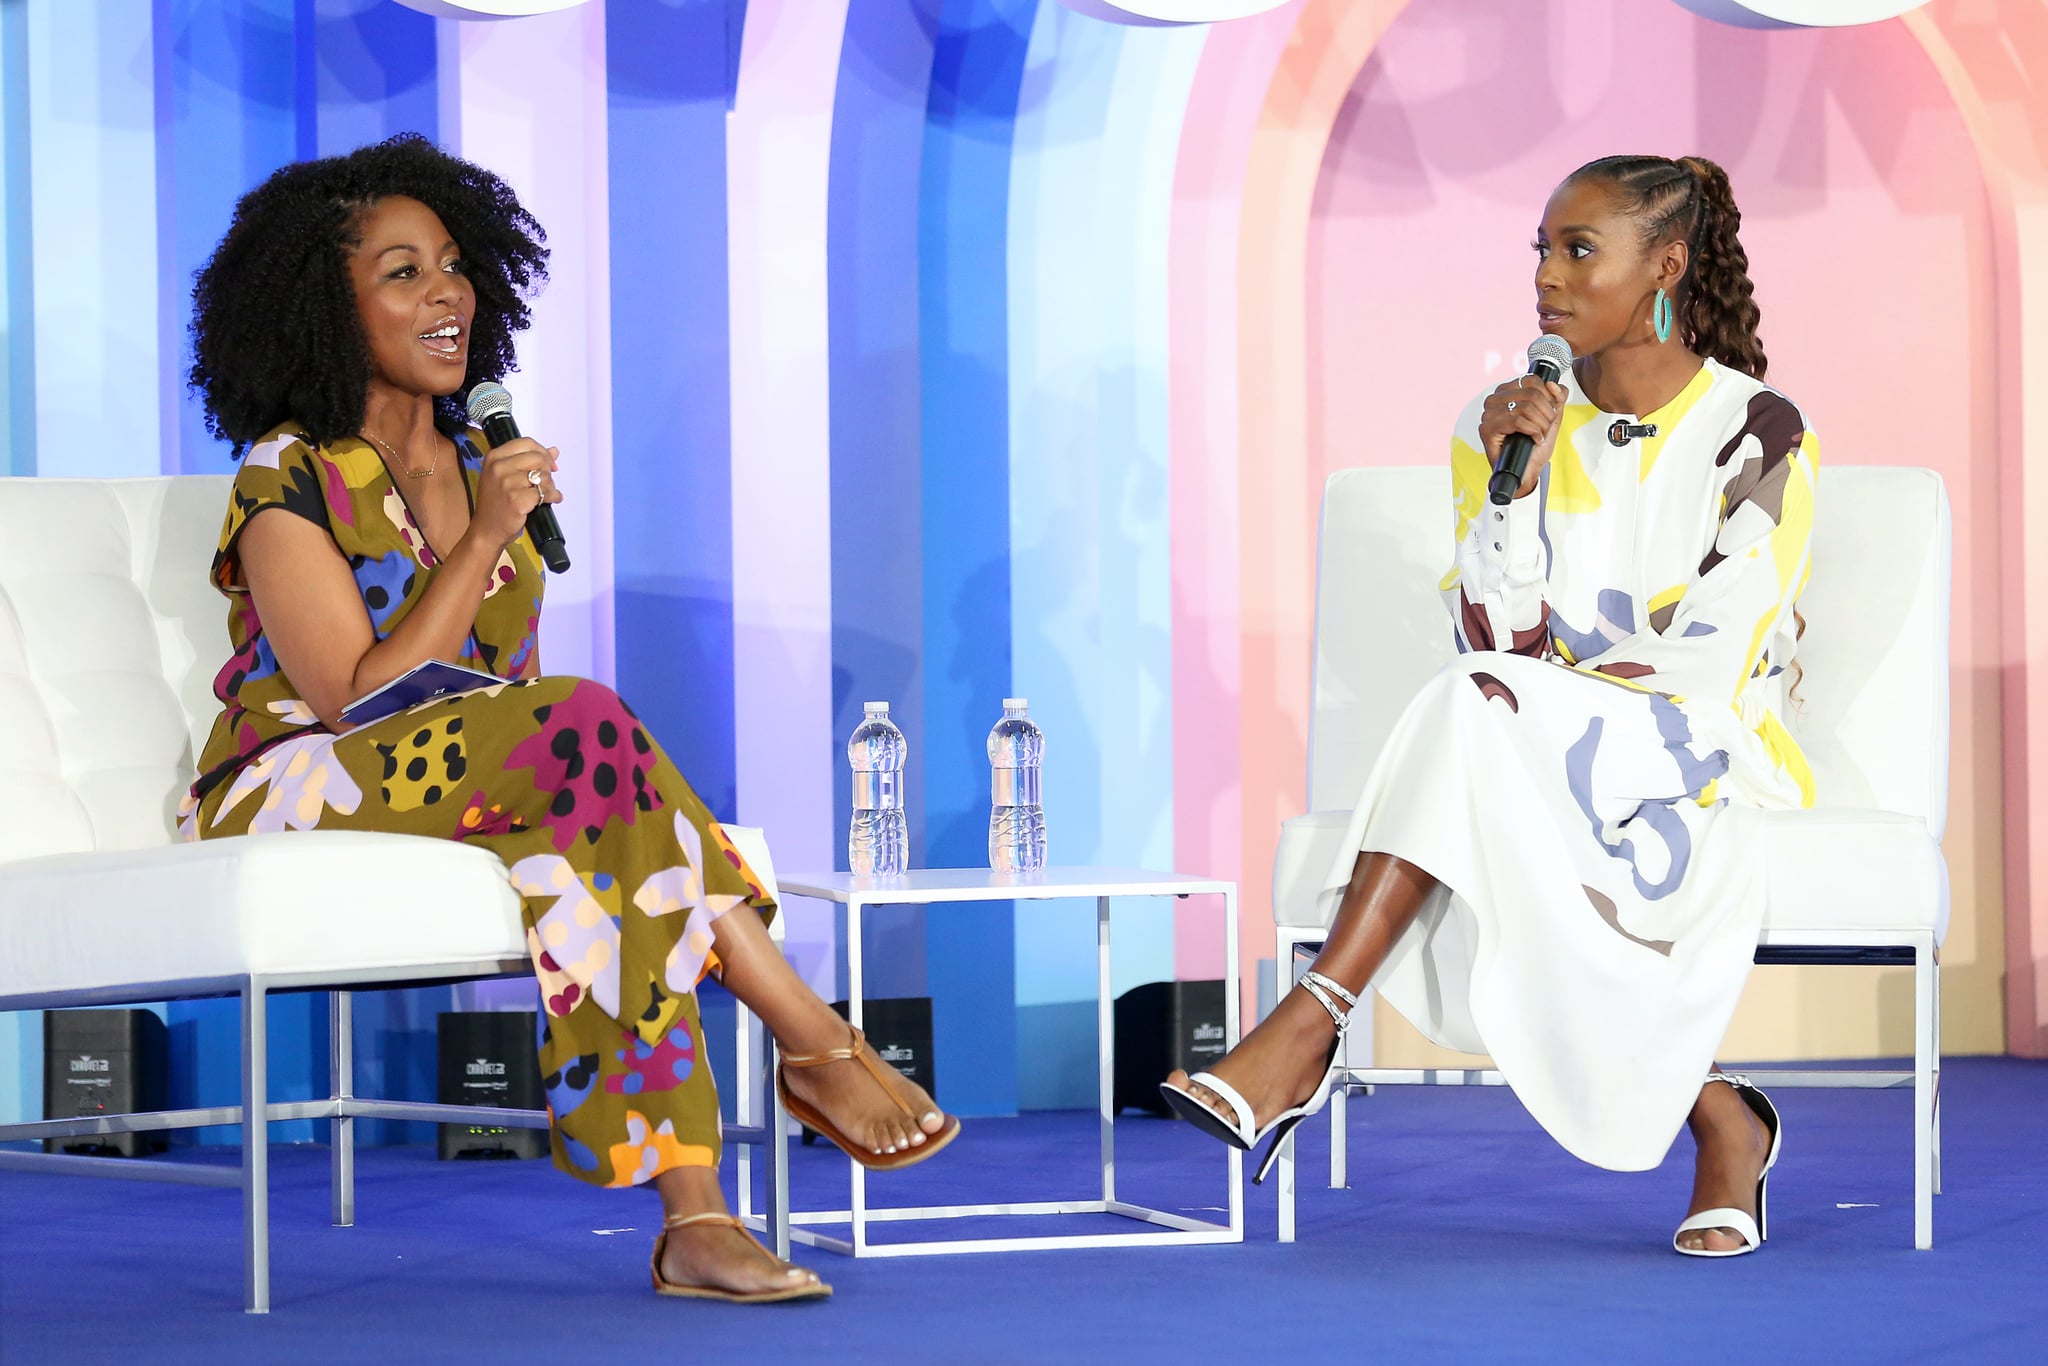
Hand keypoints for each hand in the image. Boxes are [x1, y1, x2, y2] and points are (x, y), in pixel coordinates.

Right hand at [472, 437, 561, 550]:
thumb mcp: (506, 476)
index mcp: (494, 457)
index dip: (543, 452)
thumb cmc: (496, 503)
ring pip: (544, 476)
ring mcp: (507, 483)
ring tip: (543, 495)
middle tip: (545, 484)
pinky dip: (552, 497)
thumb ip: (529, 460)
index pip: (527, 443)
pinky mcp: (516, 500)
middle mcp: (498, 467)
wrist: (486, 530)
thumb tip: (554, 450)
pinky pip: (545, 493)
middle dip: (547, 471)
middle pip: (538, 458)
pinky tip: (549, 501)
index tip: (550, 464)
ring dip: (550, 486)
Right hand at [1478, 375, 1567, 498]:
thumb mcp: (1552, 418)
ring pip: (1525, 408)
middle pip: (1530, 393)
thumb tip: (1554, 384)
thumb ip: (1557, 398)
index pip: (1530, 380)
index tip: (1550, 412)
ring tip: (1540, 435)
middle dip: (1546, 412)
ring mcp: (1488, 415)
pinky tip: (1534, 440)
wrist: (1526, 472)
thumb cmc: (1534, 446)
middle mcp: (1494, 400)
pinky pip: (1517, 422)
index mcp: (1506, 392)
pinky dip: (1533, 432)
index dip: (1548, 396)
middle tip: (1546, 427)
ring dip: (1541, 424)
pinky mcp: (1487, 430)